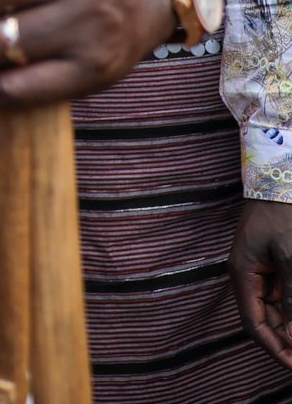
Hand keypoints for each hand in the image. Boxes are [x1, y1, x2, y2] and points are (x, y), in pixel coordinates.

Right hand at [232, 198, 291, 369]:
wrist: (282, 182)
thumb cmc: (284, 216)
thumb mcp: (291, 257)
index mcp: (243, 275)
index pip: (253, 324)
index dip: (274, 349)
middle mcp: (249, 277)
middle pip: (264, 321)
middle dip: (285, 342)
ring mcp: (263, 272)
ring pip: (276, 311)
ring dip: (291, 328)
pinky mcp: (276, 266)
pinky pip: (284, 297)